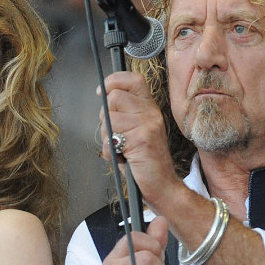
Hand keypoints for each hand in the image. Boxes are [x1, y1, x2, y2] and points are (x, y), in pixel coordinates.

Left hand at [99, 71, 182, 209]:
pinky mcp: (142, 138)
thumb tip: (104, 100)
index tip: (102, 92)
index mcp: (150, 108)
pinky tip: (121, 156)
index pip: (133, 80)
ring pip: (110, 116)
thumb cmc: (145, 161)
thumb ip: (124, 114)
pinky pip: (112, 136)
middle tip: (115, 134)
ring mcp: (148, 124)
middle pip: (115, 97)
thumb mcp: (136, 130)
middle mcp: (151, 113)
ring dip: (107, 135)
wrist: (161, 185)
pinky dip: (109, 149)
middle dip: (105, 116)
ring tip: (119, 148)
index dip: (113, 81)